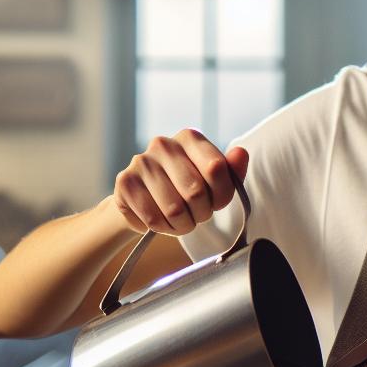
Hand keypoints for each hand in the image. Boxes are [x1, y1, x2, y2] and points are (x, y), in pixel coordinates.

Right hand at [111, 130, 249, 235]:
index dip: (222, 195)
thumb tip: (241, 153)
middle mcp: (163, 144)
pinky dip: (162, 228)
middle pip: (195, 192)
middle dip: (201, 213)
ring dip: (182, 224)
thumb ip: (231, 170)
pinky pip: (153, 218)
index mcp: (190, 138)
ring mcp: (141, 162)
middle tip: (196, 215)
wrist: (143, 200)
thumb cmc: (184, 189)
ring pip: (174, 209)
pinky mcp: (125, 183)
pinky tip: (161, 221)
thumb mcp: (213, 180)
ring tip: (180, 220)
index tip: (216, 202)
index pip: (217, 168)